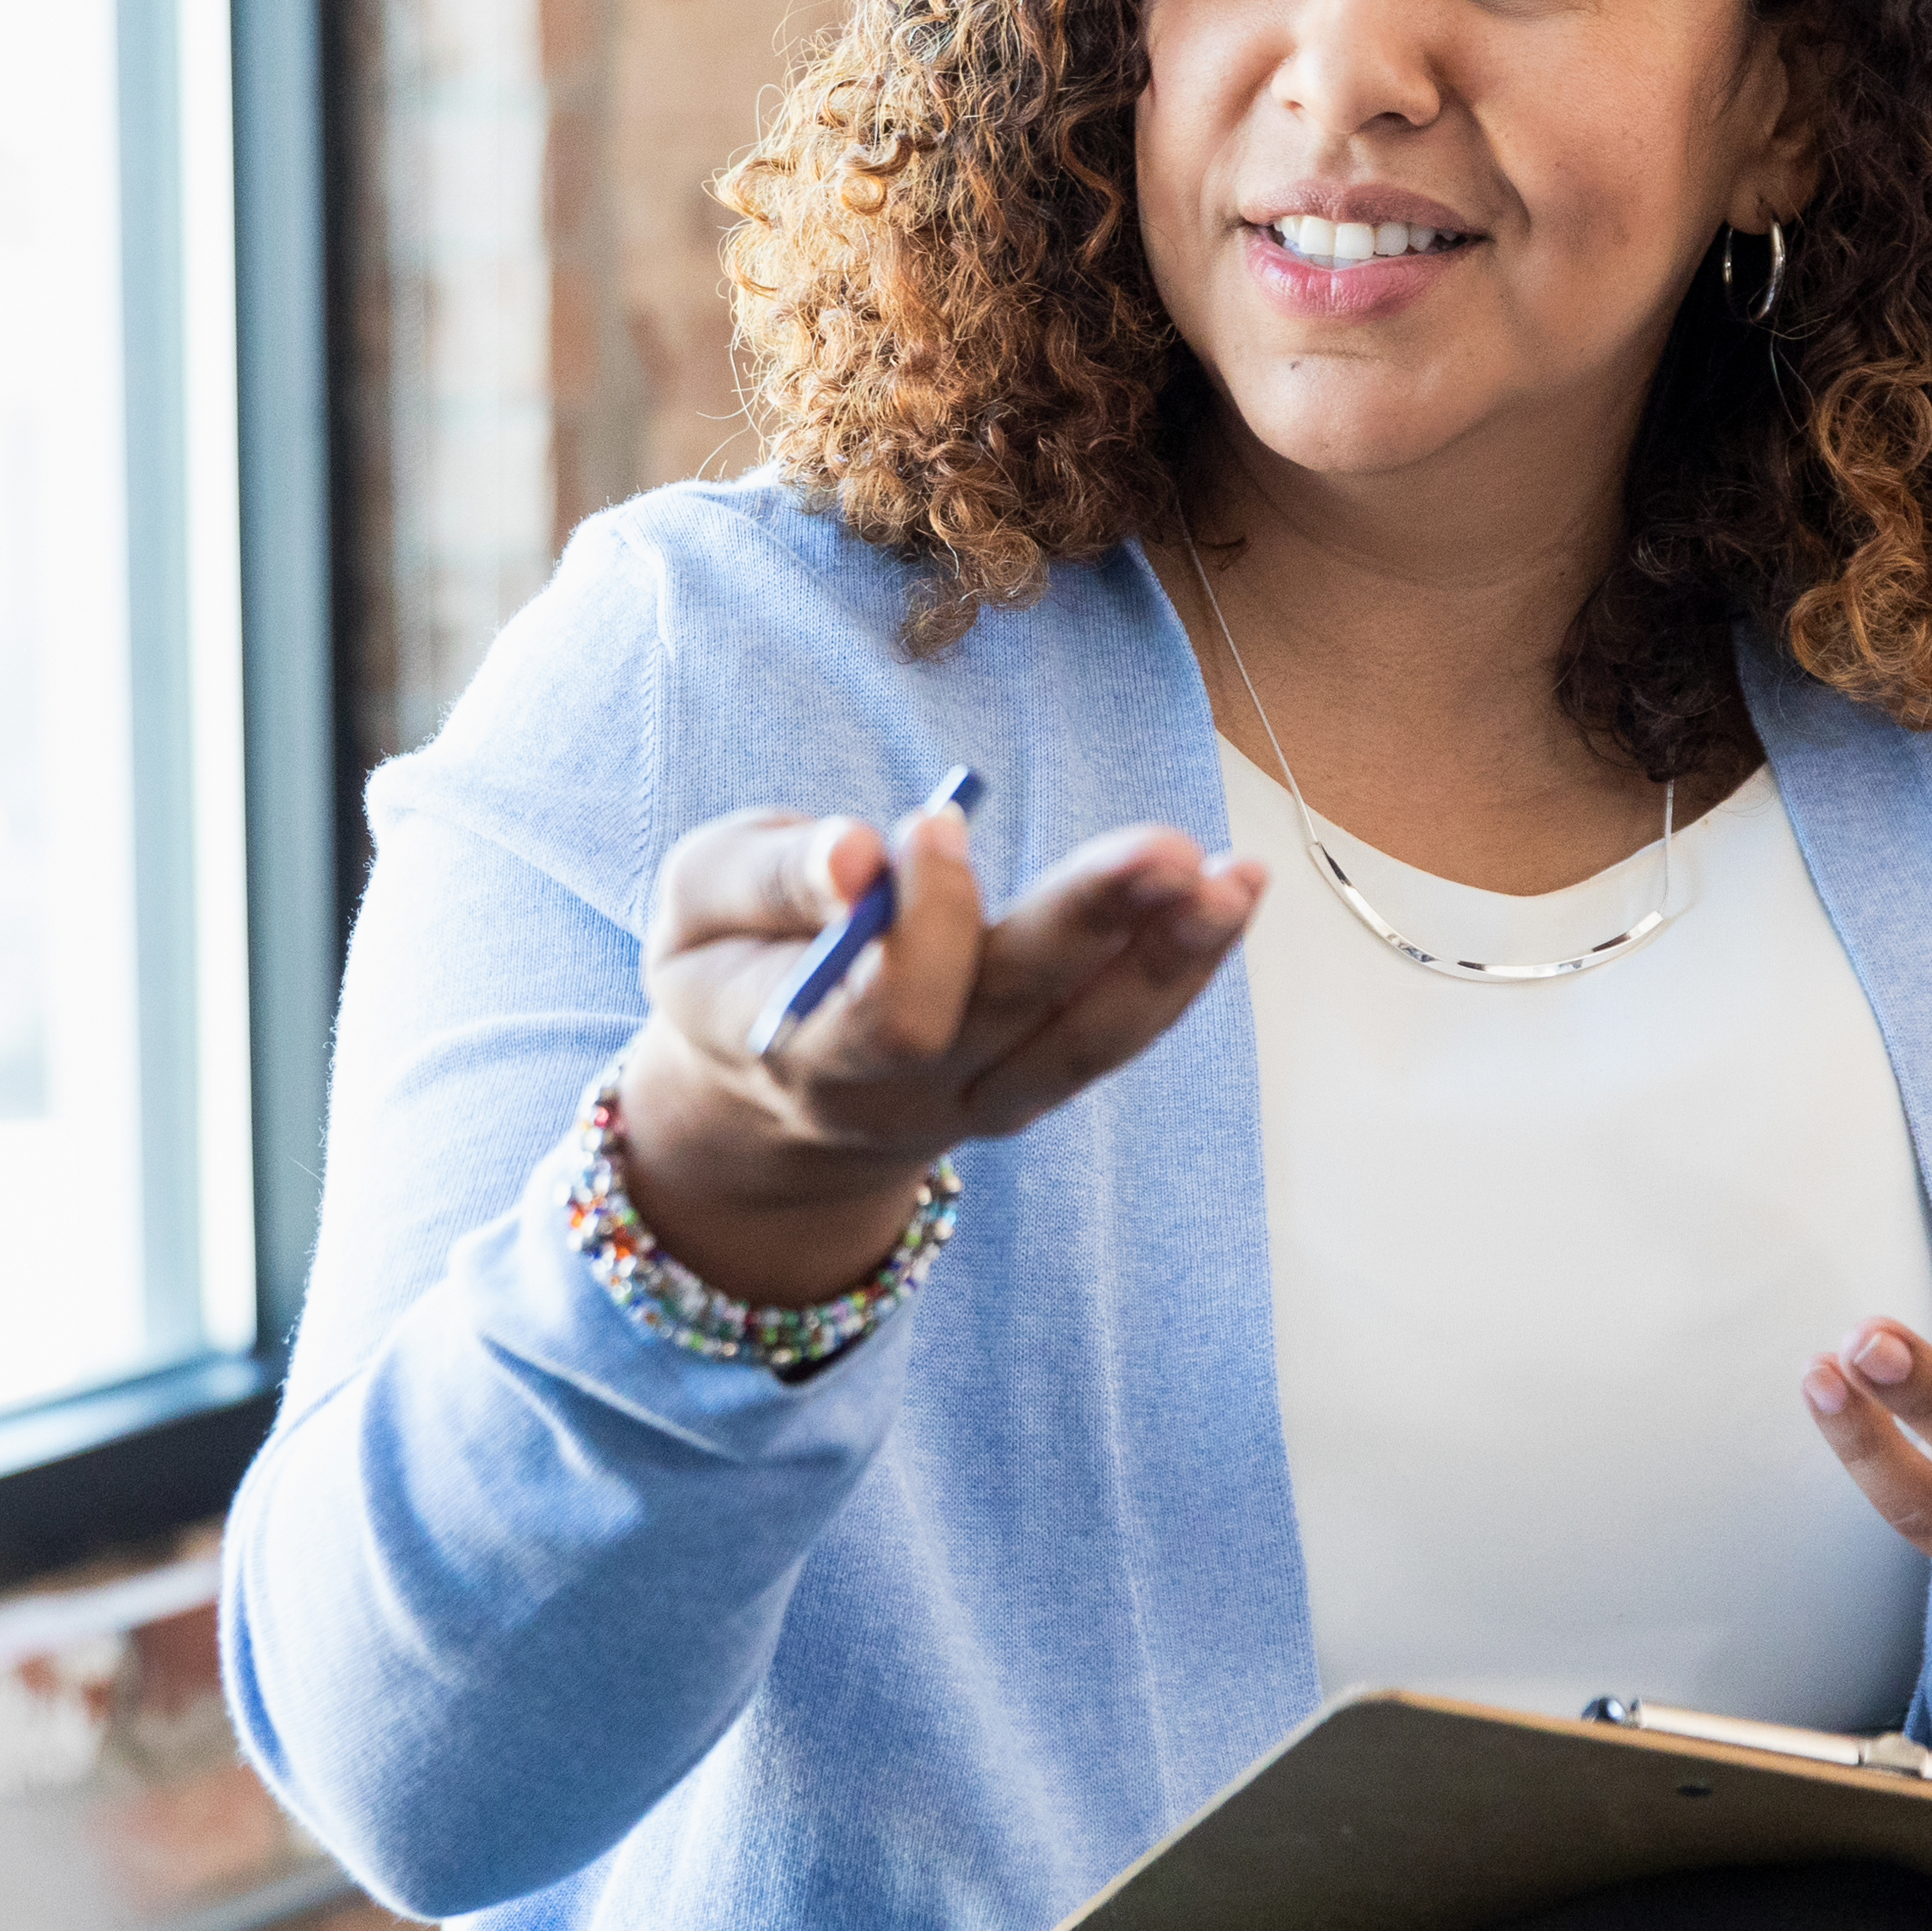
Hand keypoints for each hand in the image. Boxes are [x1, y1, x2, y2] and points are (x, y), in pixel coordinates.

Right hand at [612, 793, 1263, 1306]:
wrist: (760, 1106)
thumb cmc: (728, 967)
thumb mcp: (695, 909)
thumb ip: (765, 879)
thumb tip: (857, 854)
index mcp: (806, 1047)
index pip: (887, 1011)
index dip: (921, 923)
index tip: (931, 824)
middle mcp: (907, 1091)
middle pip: (1009, 1016)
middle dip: (1088, 927)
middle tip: (1165, 848)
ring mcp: (981, 1097)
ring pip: (1085, 1038)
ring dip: (1168, 956)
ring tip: (1234, 878)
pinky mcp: (1033, 1083)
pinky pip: (1114, 1034)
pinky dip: (1179, 965)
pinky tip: (1237, 891)